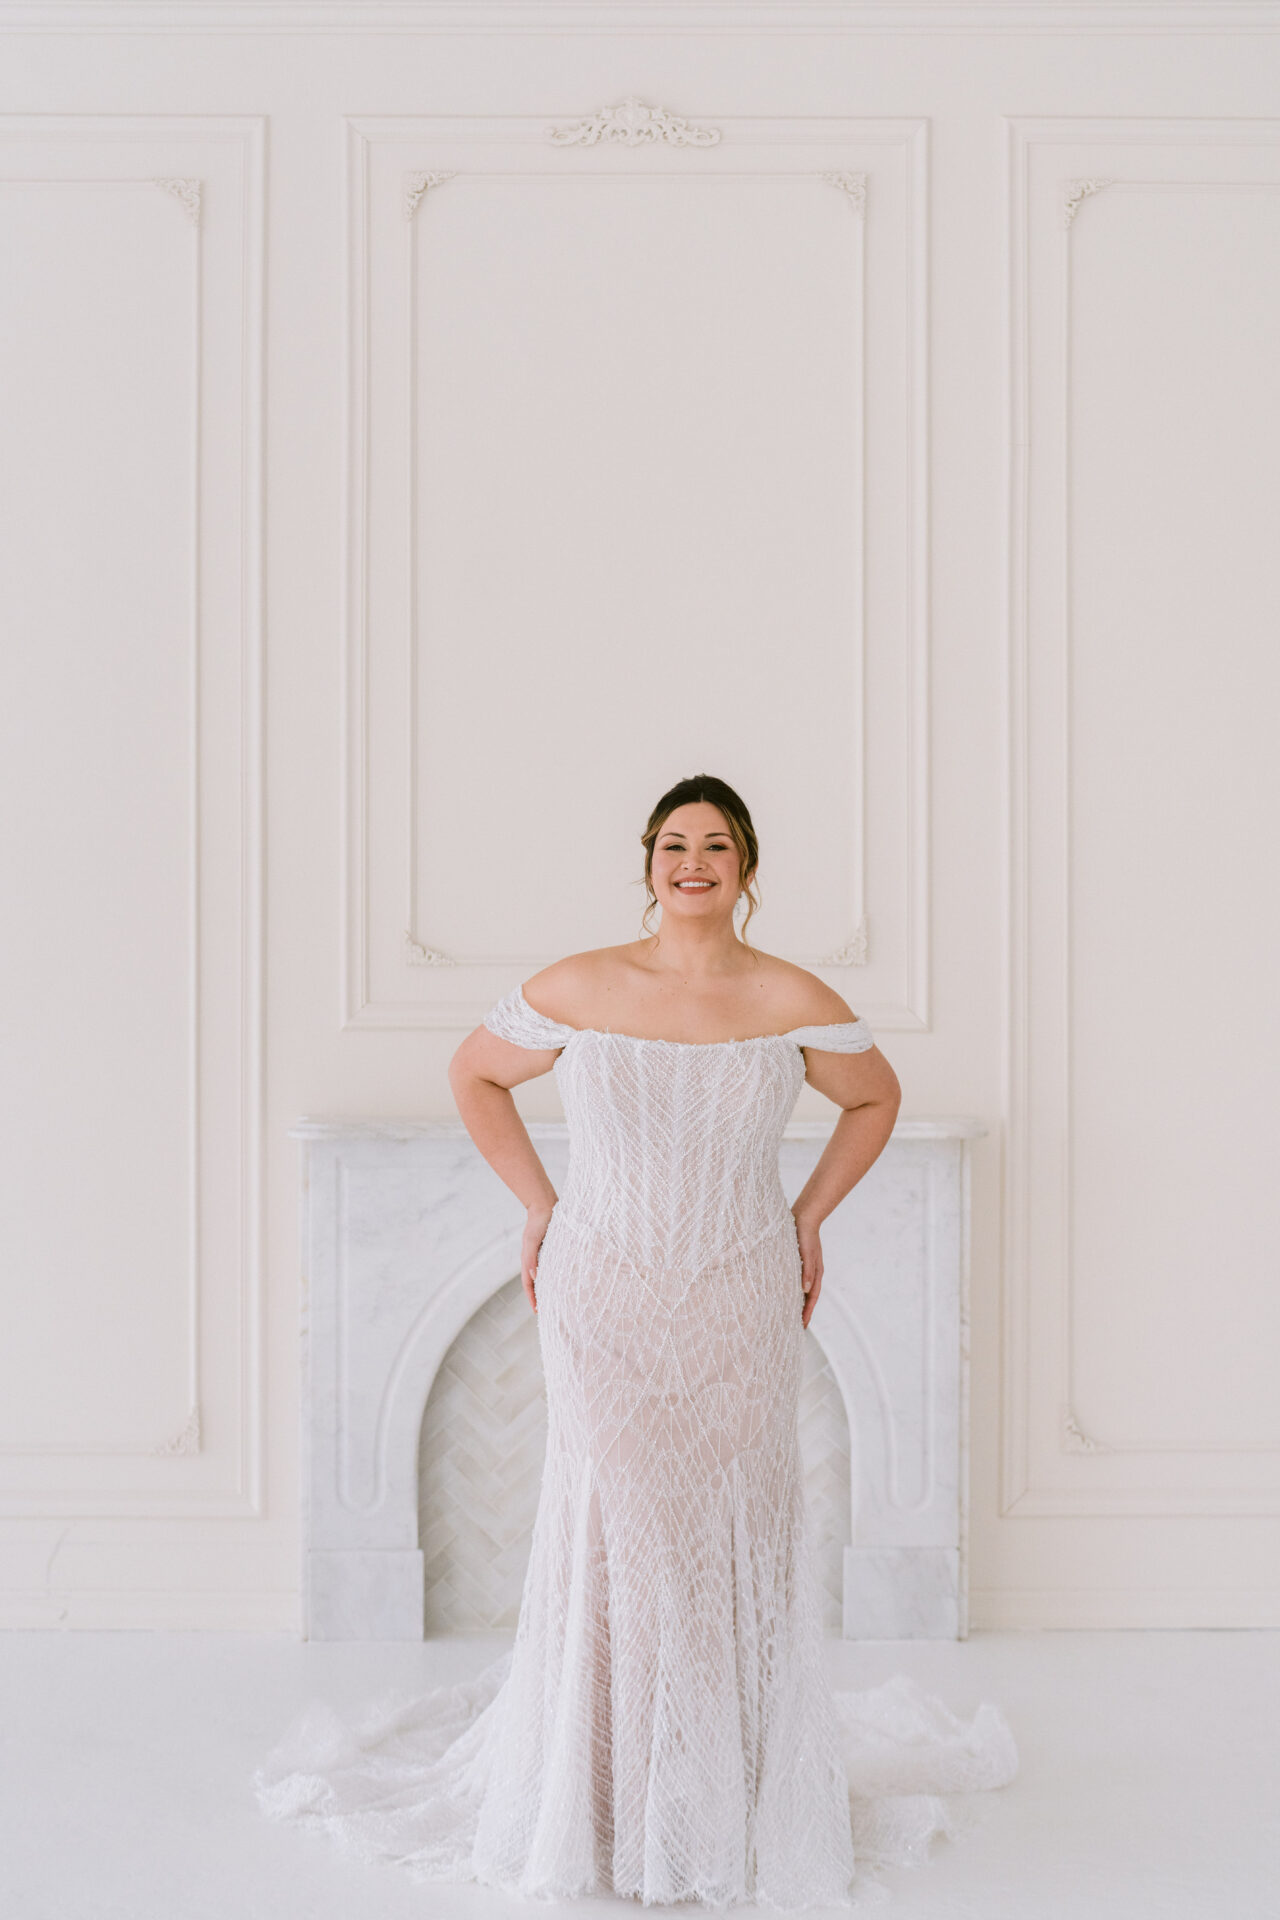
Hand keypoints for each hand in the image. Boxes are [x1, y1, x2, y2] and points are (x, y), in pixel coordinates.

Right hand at [521, 1201, 555, 1312]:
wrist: (545, 1205)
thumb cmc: (538, 1222)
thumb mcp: (532, 1240)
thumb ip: (531, 1258)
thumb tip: (534, 1276)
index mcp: (528, 1259)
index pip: (529, 1283)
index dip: (532, 1297)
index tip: (537, 1310)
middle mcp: (535, 1259)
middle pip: (536, 1282)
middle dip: (539, 1296)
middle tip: (547, 1310)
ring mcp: (544, 1255)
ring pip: (545, 1275)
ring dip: (548, 1287)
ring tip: (556, 1300)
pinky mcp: (554, 1249)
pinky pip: (554, 1266)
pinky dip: (556, 1276)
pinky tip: (564, 1280)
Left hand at [793, 1208, 823, 1328]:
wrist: (804, 1216)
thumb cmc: (805, 1235)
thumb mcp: (806, 1253)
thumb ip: (807, 1271)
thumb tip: (806, 1291)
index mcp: (816, 1273)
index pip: (812, 1298)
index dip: (807, 1313)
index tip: (802, 1326)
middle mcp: (812, 1272)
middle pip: (808, 1297)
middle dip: (803, 1311)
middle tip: (795, 1326)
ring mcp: (806, 1267)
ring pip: (802, 1290)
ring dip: (797, 1302)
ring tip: (789, 1313)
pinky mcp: (798, 1261)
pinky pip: (795, 1280)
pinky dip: (792, 1290)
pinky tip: (784, 1292)